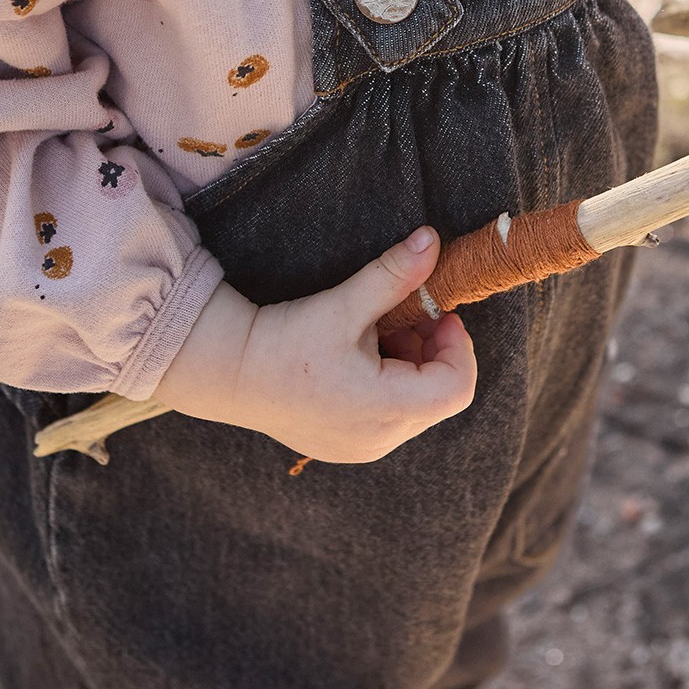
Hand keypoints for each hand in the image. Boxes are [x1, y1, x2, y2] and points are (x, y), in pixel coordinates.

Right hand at [152, 227, 476, 462]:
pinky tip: (359, 362)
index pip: (456, 389)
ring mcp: (364, 449)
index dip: (459, 348)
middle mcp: (380, 439)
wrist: (230, 372)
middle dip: (433, 352)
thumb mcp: (344, 304)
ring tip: (377, 337)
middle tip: (407, 318)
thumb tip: (432, 240)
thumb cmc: (285, 340)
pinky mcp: (348, 447)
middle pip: (439, 397)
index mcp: (384, 407)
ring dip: (412, 370)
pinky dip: (391, 388)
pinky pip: (391, 420)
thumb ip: (394, 275)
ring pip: (416, 410)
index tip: (439, 315)